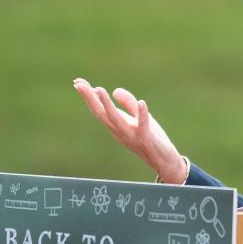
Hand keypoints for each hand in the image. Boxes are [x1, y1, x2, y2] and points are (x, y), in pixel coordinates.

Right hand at [72, 78, 187, 183]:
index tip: (77, 81)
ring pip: (116, 120)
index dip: (88, 96)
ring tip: (99, 89)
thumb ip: (128, 104)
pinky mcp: (147, 139)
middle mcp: (119, 131)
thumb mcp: (137, 118)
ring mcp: (132, 135)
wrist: (164, 162)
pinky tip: (141, 102)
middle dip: (90, 99)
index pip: (99, 109)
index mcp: (116, 126)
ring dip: (107, 105)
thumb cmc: (150, 139)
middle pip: (101, 114)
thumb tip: (115, 90)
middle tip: (79, 84)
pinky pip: (144, 126)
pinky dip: (142, 114)